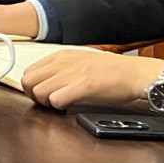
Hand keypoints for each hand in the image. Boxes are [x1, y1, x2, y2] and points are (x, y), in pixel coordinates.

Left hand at [21, 51, 162, 111]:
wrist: (135, 73)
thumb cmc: (112, 71)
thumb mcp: (80, 61)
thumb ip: (61, 69)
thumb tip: (45, 82)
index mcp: (61, 55)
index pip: (29, 71)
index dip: (32, 86)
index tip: (41, 95)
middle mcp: (63, 62)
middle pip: (28, 81)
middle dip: (33, 96)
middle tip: (46, 103)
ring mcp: (72, 74)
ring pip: (38, 91)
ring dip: (45, 103)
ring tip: (58, 105)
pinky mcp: (83, 87)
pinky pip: (55, 100)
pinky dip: (58, 107)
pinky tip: (68, 106)